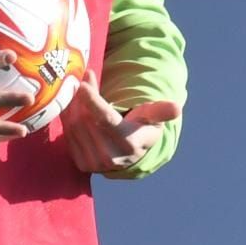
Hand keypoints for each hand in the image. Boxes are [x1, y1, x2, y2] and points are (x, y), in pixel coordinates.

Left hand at [63, 70, 181, 175]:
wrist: (131, 155)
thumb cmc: (142, 127)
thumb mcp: (153, 117)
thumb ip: (162, 111)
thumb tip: (177, 107)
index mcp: (128, 143)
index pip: (106, 119)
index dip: (93, 101)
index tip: (83, 84)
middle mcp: (110, 157)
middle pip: (87, 120)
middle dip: (82, 97)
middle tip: (83, 80)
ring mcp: (94, 163)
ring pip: (75, 126)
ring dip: (74, 105)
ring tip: (79, 90)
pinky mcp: (81, 165)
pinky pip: (68, 135)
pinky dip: (68, 118)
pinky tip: (74, 106)